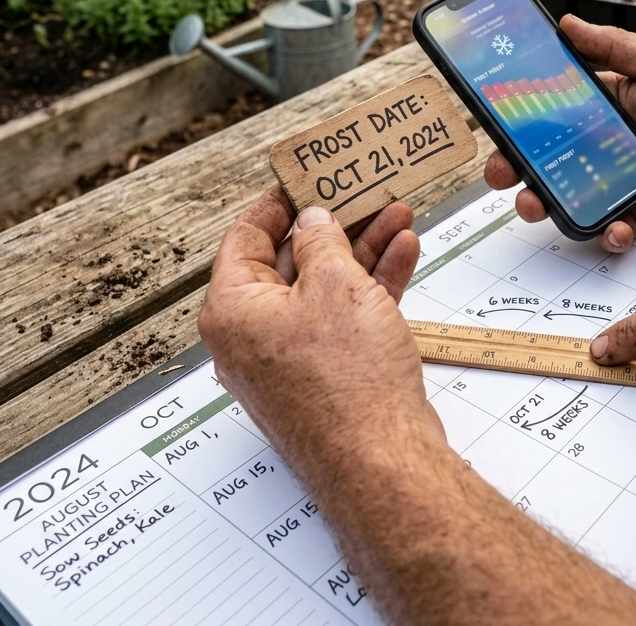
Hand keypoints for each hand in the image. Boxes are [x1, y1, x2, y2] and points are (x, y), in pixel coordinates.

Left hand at [199, 187, 439, 485]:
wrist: (381, 458)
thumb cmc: (347, 382)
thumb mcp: (334, 284)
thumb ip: (321, 241)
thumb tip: (311, 222)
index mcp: (233, 310)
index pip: (244, 238)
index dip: (277, 203)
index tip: (300, 178)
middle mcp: (253, 336)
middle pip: (289, 262)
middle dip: (332, 223)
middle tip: (357, 192)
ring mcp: (291, 359)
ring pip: (324, 288)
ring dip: (361, 249)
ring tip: (395, 214)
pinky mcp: (327, 376)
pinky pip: (344, 318)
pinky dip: (371, 286)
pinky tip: (402, 253)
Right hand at [485, 14, 635, 252]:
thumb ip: (613, 46)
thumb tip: (566, 23)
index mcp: (606, 107)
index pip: (549, 112)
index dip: (518, 119)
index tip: (493, 120)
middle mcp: (605, 146)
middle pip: (545, 160)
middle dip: (515, 168)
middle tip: (501, 172)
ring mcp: (618, 183)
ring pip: (566, 198)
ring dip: (543, 204)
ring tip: (535, 204)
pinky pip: (607, 229)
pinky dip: (604, 234)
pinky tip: (614, 228)